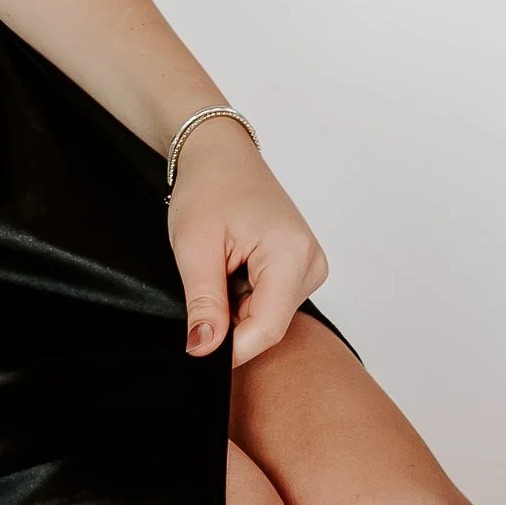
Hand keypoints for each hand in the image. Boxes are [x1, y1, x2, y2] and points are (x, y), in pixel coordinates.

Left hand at [165, 122, 328, 366]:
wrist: (219, 154)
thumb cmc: (208, 187)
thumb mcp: (194, 246)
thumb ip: (203, 302)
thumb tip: (203, 349)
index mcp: (291, 254)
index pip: (265, 328)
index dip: (229, 348)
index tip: (196, 348)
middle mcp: (311, 263)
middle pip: (267, 325)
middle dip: (229, 321)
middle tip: (201, 286)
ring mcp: (310, 265)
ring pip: (267, 316)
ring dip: (235, 307)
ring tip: (218, 269)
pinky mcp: (301, 267)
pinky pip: (270, 302)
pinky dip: (244, 296)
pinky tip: (231, 268)